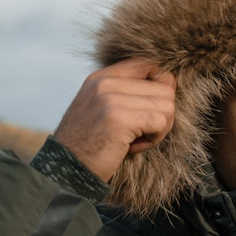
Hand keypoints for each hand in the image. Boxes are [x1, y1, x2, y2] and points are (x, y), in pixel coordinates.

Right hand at [53, 58, 176, 182]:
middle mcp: (104, 82)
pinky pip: (161, 122)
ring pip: (167, 106)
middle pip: (165, 88)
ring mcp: (110, 98)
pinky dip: (154, 139)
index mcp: (100, 77)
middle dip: (161, 115)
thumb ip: (127, 93)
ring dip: (158, 129)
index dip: (161, 87)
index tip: (149, 110)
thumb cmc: (90, 145)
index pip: (149, 64)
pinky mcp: (119, 118)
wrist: (66, 172)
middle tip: (139, 133)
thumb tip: (169, 84)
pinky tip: (132, 147)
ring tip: (134, 140)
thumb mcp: (103, 110)